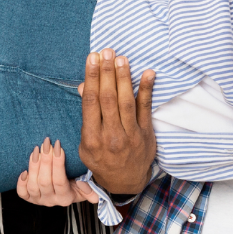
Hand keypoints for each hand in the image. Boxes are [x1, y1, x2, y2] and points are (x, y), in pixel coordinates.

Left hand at [17, 137, 98, 206]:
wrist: (64, 192)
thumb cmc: (75, 185)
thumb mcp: (85, 188)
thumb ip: (89, 190)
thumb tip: (87, 189)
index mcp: (65, 198)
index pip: (60, 180)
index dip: (58, 163)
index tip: (58, 147)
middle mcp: (51, 201)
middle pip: (45, 181)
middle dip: (45, 160)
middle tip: (46, 143)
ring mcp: (39, 200)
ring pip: (33, 185)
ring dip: (34, 166)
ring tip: (37, 149)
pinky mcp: (29, 198)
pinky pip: (22, 193)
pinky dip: (21, 183)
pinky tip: (24, 170)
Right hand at [78, 49, 155, 194]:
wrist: (125, 181)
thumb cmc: (102, 159)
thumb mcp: (86, 143)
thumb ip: (87, 116)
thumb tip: (84, 87)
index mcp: (92, 137)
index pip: (91, 102)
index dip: (92, 78)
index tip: (92, 59)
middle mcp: (111, 135)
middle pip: (108, 99)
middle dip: (106, 72)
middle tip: (105, 52)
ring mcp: (130, 134)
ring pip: (126, 102)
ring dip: (124, 77)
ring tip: (121, 58)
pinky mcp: (146, 134)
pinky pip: (146, 109)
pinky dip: (147, 90)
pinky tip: (148, 73)